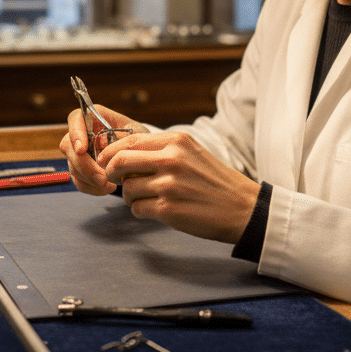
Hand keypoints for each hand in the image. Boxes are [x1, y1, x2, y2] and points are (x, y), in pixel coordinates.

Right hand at [59, 104, 147, 195]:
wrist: (140, 153)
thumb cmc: (138, 138)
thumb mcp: (137, 132)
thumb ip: (124, 136)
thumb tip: (108, 146)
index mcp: (94, 118)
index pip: (76, 118)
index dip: (75, 133)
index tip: (82, 149)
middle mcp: (82, 133)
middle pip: (69, 146)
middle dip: (84, 165)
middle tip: (102, 178)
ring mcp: (79, 152)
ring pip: (72, 166)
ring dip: (89, 179)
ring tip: (109, 185)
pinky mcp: (81, 169)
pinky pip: (78, 181)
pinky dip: (91, 188)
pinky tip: (106, 189)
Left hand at [98, 131, 260, 243]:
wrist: (243, 208)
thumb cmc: (216, 182)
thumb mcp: (192, 153)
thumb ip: (161, 149)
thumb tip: (124, 153)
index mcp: (177, 141)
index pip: (129, 140)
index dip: (111, 152)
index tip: (107, 162)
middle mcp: (171, 160)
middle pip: (120, 162)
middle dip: (112, 173)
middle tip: (116, 181)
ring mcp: (169, 185)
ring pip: (127, 189)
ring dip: (130, 196)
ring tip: (146, 198)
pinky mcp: (168, 209)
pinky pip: (137, 209)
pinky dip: (141, 211)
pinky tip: (155, 210)